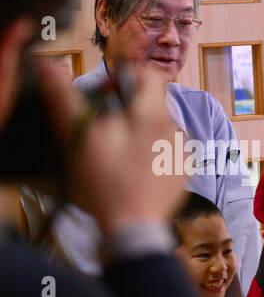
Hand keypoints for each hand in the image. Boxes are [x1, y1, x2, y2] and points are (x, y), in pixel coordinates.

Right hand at [35, 60, 181, 236]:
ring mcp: (183, 153)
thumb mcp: (80, 137)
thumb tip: (48, 68)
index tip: (106, 94)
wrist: (133, 228)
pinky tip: (131, 169)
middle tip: (103, 128)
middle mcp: (176, 130)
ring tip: (116, 153)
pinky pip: (165, 151)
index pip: (149, 76)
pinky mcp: (183, 173)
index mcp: (154, 116)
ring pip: (157, 128)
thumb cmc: (107, 181)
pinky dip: (148, 153)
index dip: (124, 78)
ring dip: (137, 132)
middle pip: (151, 104)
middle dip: (126, 109)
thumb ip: (65, 99)